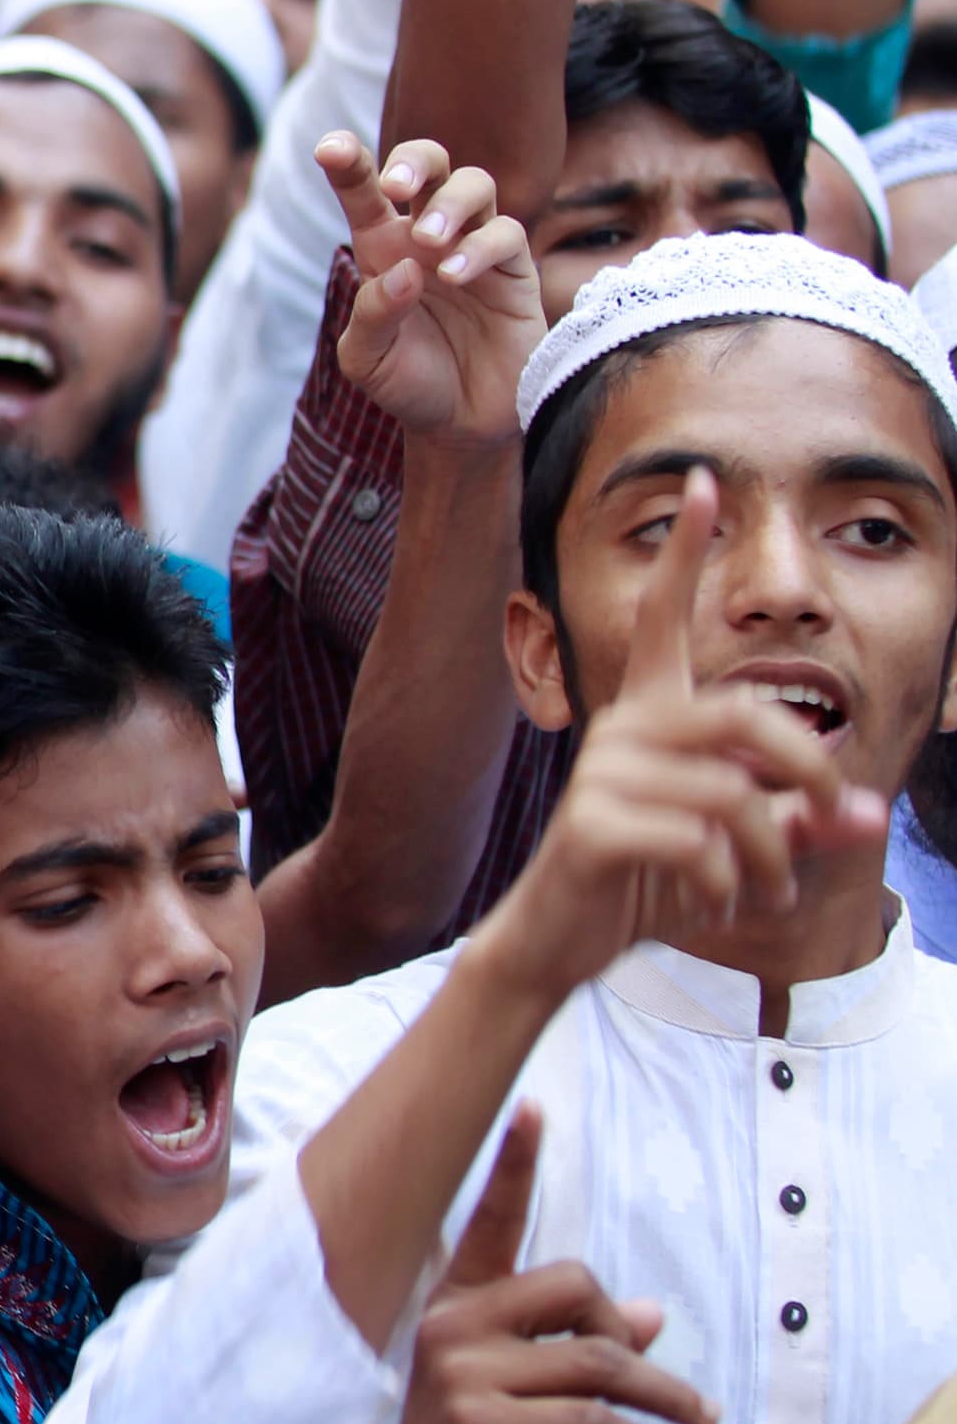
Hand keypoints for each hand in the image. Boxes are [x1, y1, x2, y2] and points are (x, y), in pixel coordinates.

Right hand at [325, 1108, 714, 1423]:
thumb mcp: (535, 1400)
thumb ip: (580, 1353)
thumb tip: (652, 1315)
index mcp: (456, 1308)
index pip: (489, 1225)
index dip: (515, 1166)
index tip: (534, 1107)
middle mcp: (450, 1325)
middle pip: (573, 1286)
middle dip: (628, 1332)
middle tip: (656, 1384)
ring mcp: (459, 1373)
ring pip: (595, 1358)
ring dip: (661, 1397)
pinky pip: (590, 1420)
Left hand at [326, 134, 542, 446]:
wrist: (458, 424)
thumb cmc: (406, 382)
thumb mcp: (367, 358)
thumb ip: (372, 314)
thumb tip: (402, 270)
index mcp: (382, 248)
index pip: (364, 193)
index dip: (349, 164)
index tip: (329, 149)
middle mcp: (427, 238)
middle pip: (429, 165)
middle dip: (414, 161)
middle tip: (395, 187)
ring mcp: (474, 248)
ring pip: (474, 185)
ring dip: (450, 203)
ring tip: (430, 243)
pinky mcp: (515, 272)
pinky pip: (506, 234)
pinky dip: (480, 246)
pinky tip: (455, 276)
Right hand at [472, 470, 886, 1003]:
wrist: (560, 939)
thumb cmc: (644, 882)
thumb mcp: (737, 850)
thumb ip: (797, 822)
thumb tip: (864, 811)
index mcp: (651, 717)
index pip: (663, 619)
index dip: (684, 552)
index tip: (703, 483)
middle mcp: (624, 730)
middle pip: (747, 719)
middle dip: (808, 772)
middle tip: (832, 819)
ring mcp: (604, 775)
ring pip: (734, 797)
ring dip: (772, 858)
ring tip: (762, 893)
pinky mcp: (593, 824)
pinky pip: (699, 842)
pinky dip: (727, 883)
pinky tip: (712, 903)